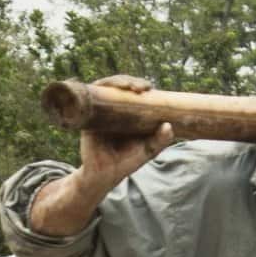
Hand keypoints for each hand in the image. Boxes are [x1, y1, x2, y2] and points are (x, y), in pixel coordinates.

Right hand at [77, 73, 174, 189]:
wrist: (103, 175)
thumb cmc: (126, 161)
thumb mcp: (147, 151)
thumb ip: (159, 140)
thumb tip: (168, 126)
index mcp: (129, 112)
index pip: (135, 92)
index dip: (141, 85)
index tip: (149, 88)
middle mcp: (113, 107)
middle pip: (121, 85)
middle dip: (131, 81)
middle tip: (143, 87)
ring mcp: (99, 109)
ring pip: (105, 86)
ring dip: (116, 82)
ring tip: (128, 86)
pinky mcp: (87, 115)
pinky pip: (88, 97)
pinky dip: (93, 88)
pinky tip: (100, 86)